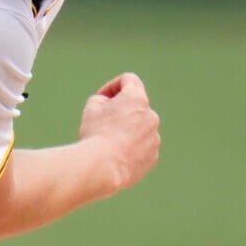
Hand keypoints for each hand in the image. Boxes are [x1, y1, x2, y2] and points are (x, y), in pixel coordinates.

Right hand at [78, 72, 159, 192]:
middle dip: (120, 110)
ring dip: (125, 130)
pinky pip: (141, 146)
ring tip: (106, 142)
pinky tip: (114, 155)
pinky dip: (130, 147)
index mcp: (137, 99)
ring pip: (139, 128)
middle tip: (101, 122)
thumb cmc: (95, 133)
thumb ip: (103, 99)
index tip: (101, 99)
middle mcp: (151, 116)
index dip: (112, 86)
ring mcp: (154, 137)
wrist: (102, 166)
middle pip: (135, 106)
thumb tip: (110, 105)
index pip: (129, 80)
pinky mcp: (153, 156)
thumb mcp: (91, 108)